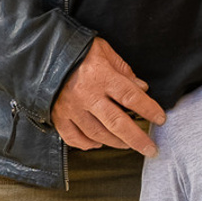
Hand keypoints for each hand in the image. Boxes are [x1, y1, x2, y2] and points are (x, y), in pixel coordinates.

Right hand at [53, 38, 165, 154]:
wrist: (40, 53)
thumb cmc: (77, 50)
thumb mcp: (104, 51)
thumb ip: (124, 70)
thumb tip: (142, 88)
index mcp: (101, 76)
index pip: (131, 96)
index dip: (148, 109)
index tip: (161, 119)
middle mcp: (87, 95)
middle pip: (117, 123)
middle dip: (137, 139)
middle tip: (151, 149)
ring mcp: (71, 108)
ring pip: (97, 134)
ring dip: (116, 142)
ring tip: (129, 144)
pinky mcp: (57, 116)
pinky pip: (74, 138)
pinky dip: (87, 144)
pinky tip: (98, 144)